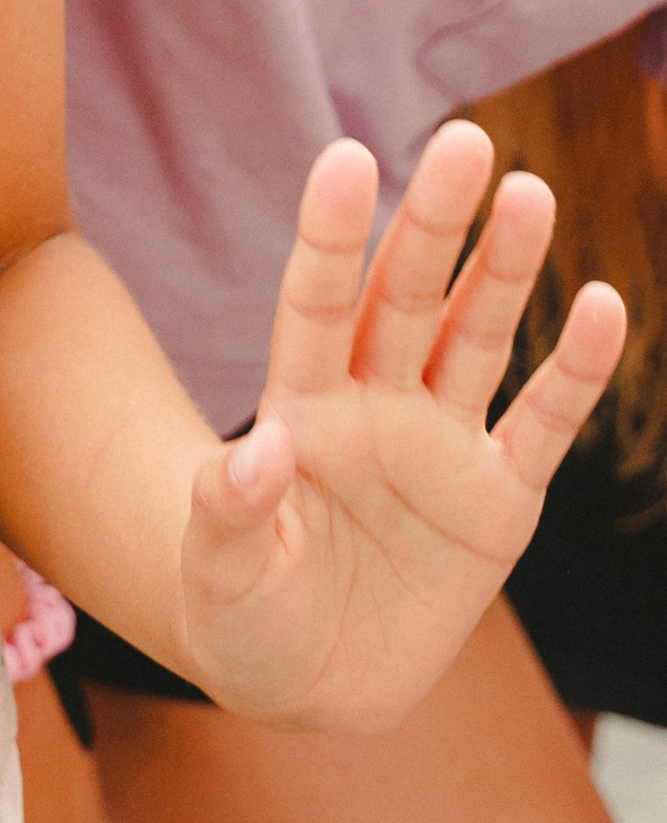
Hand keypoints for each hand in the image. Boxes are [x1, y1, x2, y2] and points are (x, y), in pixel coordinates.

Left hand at [179, 124, 623, 736]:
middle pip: (406, 297)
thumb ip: (229, 512)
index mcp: (301, 407)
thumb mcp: (218, 574)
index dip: (333, 235)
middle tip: (467, 139)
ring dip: (504, 270)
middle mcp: (373, 406)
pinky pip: (541, 426)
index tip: (347, 157)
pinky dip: (575, 371)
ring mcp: (438, 446)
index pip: (317, 303)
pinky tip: (603, 306)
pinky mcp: (496, 502)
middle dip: (435, 223)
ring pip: (476, 339)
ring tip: (529, 193)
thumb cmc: (243, 616)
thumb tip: (265, 447)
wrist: (308, 684)